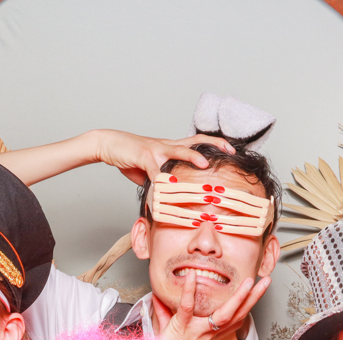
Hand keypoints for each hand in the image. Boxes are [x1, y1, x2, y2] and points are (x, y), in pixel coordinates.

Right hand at [92, 130, 234, 185]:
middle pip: (195, 141)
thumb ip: (165, 179)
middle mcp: (167, 145)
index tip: (232, 150)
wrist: (110, 144)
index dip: (215, 145)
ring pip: (178, 150)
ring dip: (193, 156)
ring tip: (205, 164)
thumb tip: (174, 195)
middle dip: (215, 144)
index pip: (198, 142)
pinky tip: (164, 190)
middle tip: (231, 151)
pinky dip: (160, 181)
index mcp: (172, 147)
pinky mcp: (142, 155)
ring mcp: (156, 149)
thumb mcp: (153, 170)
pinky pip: (153, 170)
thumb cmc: (132, 157)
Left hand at [153, 273, 270, 339]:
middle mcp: (209, 333)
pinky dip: (189, 290)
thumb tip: (158, 296)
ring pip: (224, 314)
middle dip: (254, 298)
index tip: (260, 291)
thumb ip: (166, 313)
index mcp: (211, 334)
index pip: (236, 319)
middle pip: (238, 315)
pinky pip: (187, 307)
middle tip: (266, 281)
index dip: (250, 305)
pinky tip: (192, 275)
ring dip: (238, 298)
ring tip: (249, 281)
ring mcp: (198, 330)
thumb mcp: (170, 332)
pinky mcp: (182, 327)